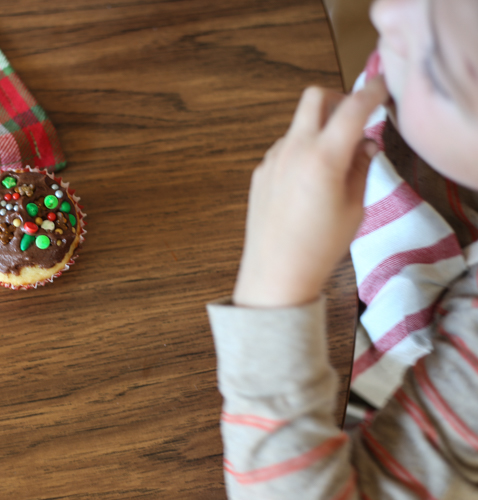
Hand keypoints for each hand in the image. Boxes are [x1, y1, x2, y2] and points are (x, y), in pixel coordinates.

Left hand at [233, 76, 387, 307]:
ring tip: (332, 166)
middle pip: (313, 97)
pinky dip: (301, 151)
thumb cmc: (320, 245)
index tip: (381, 87)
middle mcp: (293, 150)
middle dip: (336, 98)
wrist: (276, 271)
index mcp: (323, 157)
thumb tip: (366, 143)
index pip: (352, 108)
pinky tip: (308, 183)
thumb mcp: (355, 207)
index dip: (371, 92)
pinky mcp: (260, 172)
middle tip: (352, 118)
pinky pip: (284, 149)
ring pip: (298, 125)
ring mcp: (272, 159)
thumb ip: (361, 167)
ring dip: (317, 130)